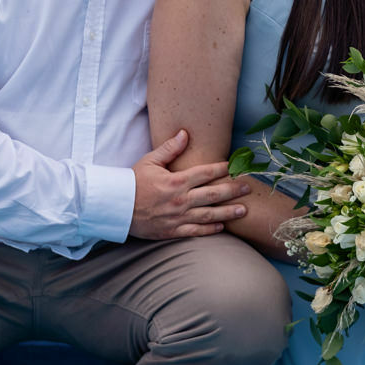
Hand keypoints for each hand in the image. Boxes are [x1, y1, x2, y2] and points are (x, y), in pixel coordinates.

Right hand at [129, 130, 250, 239]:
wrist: (117, 207)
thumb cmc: (133, 182)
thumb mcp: (150, 161)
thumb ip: (169, 148)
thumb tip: (185, 133)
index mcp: (176, 181)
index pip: (204, 173)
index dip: (220, 169)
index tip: (233, 166)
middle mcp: (180, 200)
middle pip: (212, 194)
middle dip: (232, 190)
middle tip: (248, 188)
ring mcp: (178, 217)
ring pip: (208, 214)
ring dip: (227, 212)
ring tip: (243, 210)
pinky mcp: (172, 231)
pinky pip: (195, 231)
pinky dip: (210, 229)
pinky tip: (222, 226)